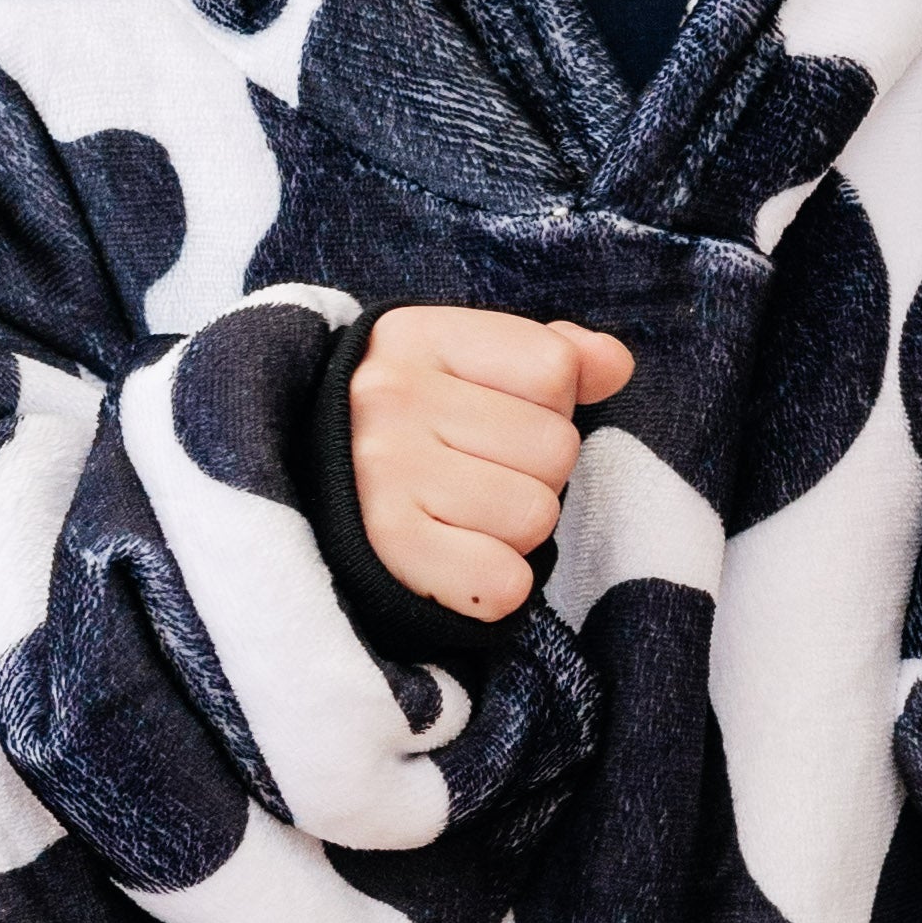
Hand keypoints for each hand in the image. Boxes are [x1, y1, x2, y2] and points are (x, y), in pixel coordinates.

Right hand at [349, 303, 636, 622]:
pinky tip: (462, 560)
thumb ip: (551, 355)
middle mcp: (392, 396)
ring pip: (536, 516)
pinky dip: (499, 585)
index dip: (548, 403)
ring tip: (464, 514)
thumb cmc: (412, 424)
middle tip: (476, 474)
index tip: (493, 414)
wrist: (307, 483)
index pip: (557, 370)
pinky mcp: (386, 547)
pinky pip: (504, 582)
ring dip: (517, 529)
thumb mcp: (467, 366)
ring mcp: (384, 472)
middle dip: (534, 471)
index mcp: (418, 337)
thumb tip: (614, 363)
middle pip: (555, 448)